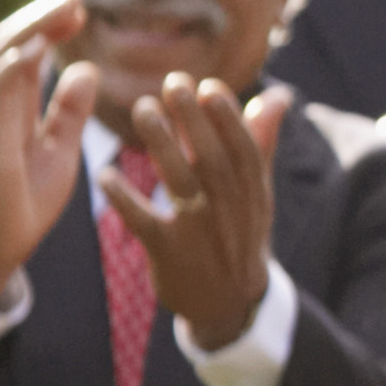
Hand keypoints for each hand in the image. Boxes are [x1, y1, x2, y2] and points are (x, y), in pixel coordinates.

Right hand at [0, 0, 95, 305]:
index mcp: (13, 105)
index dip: (50, 24)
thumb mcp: (60, 151)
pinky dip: (11, 71)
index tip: (82, 7)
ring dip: (30, 30)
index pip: (27, 50)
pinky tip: (35, 51)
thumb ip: (69, 112)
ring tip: (62, 8)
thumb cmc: (23, 201)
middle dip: (41, 15)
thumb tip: (86, 69)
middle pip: (10, 45)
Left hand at [111, 71, 289, 349]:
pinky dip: (125, 200)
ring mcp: (199, 233)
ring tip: (143, 109)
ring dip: (162, 144)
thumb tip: (279, 95)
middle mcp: (228, 210)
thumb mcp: (257, 193)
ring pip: (181, 183)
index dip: (229, 118)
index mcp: (252, 193)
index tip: (209, 86)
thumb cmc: (238, 233)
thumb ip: (262, 142)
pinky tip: (105, 174)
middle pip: (212, 159)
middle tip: (173, 82)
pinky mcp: (168, 254)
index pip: (244, 150)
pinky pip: (144, 223)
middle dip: (194, 120)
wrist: (228, 303)